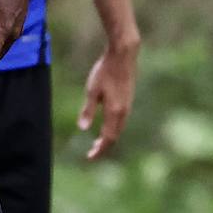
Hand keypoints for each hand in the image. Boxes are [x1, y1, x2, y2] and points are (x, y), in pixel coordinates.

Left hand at [77, 39, 138, 160]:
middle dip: (104, 146)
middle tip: (92, 153)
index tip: (90, 157)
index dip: (99, 150)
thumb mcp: (92, 90)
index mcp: (115, 112)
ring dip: (109, 137)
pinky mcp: (128, 99)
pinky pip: (121, 120)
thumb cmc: (105, 71)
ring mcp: (128, 105)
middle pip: (115, 136)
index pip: (108, 138)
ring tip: (97, 142)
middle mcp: (124, 112)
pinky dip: (113, 128)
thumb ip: (88, 110)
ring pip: (119, 128)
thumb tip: (83, 128)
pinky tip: (106, 126)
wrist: (123, 55)